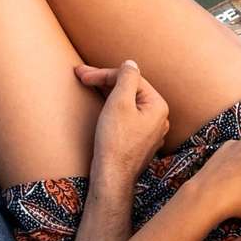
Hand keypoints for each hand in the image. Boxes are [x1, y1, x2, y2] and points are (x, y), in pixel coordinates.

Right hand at [77, 58, 168, 180]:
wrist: (112, 177)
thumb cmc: (115, 141)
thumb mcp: (119, 103)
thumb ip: (126, 78)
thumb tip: (130, 63)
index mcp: (158, 106)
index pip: (130, 79)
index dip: (104, 74)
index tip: (82, 74)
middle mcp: (159, 118)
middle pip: (129, 90)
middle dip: (104, 82)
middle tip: (81, 75)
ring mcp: (150, 131)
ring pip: (127, 103)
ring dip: (106, 93)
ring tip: (87, 85)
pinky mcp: (139, 141)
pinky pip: (126, 117)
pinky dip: (112, 108)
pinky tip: (101, 105)